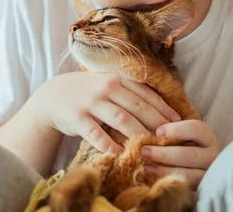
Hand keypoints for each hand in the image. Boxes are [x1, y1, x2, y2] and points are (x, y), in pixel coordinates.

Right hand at [33, 72, 181, 153]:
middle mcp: (106, 88)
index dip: (163, 108)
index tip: (178, 122)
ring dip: (137, 134)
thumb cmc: (89, 92)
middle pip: (137, 107)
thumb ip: (130, 93)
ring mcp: (92, 102)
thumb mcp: (108, 85)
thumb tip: (161, 109)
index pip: (145, 94)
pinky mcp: (78, 118)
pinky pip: (97, 134)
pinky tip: (119, 154)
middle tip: (168, 139)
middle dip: (155, 123)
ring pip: (121, 119)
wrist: (54, 95)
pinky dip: (109, 145)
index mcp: (117, 79)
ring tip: (150, 147)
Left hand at [142, 120, 219, 189]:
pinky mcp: (200, 188)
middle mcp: (211, 156)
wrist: (183, 165)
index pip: (197, 129)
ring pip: (189, 175)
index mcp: (206, 137)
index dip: (178, 130)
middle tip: (145, 151)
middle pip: (191, 155)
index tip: (158, 131)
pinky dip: (167, 182)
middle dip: (165, 153)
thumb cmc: (176, 143)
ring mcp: (207, 174)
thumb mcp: (176, 134)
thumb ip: (167, 131)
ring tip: (146, 166)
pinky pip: (185, 188)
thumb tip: (153, 132)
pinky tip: (152, 176)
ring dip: (165, 170)